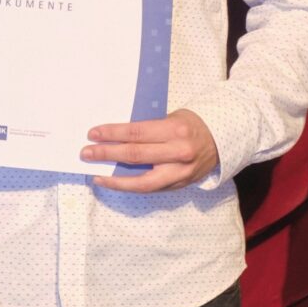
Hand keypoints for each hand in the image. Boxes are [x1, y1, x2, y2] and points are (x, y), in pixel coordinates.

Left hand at [83, 108, 220, 192]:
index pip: (136, 133)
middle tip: (86, 153)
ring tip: (97, 175)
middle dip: (107, 154)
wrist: (221, 141)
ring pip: (142, 181)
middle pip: (135, 155)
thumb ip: (148, 129)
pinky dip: (131, 186)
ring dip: (115, 179)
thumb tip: (115, 137)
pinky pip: (150, 188)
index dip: (112, 134)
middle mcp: (178, 153)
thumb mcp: (171, 118)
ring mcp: (180, 173)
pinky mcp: (179, 186)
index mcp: (175, 130)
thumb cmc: (190, 125)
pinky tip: (115, 182)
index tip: (93, 134)